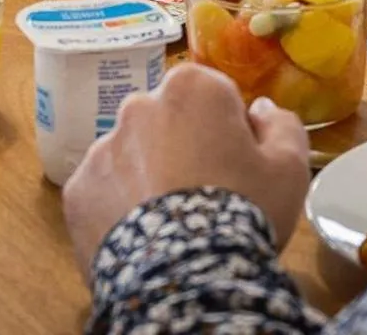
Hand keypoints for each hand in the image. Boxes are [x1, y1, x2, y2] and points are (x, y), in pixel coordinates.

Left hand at [61, 65, 308, 276]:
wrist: (187, 278)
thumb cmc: (245, 211)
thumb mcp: (289, 169)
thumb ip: (280, 125)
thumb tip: (260, 109)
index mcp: (190, 88)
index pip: (214, 96)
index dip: (230, 131)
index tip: (239, 165)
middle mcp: (137, 106)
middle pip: (167, 122)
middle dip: (184, 147)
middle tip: (205, 195)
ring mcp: (100, 148)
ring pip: (132, 156)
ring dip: (148, 176)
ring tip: (171, 223)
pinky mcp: (77, 190)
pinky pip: (104, 192)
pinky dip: (119, 208)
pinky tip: (143, 237)